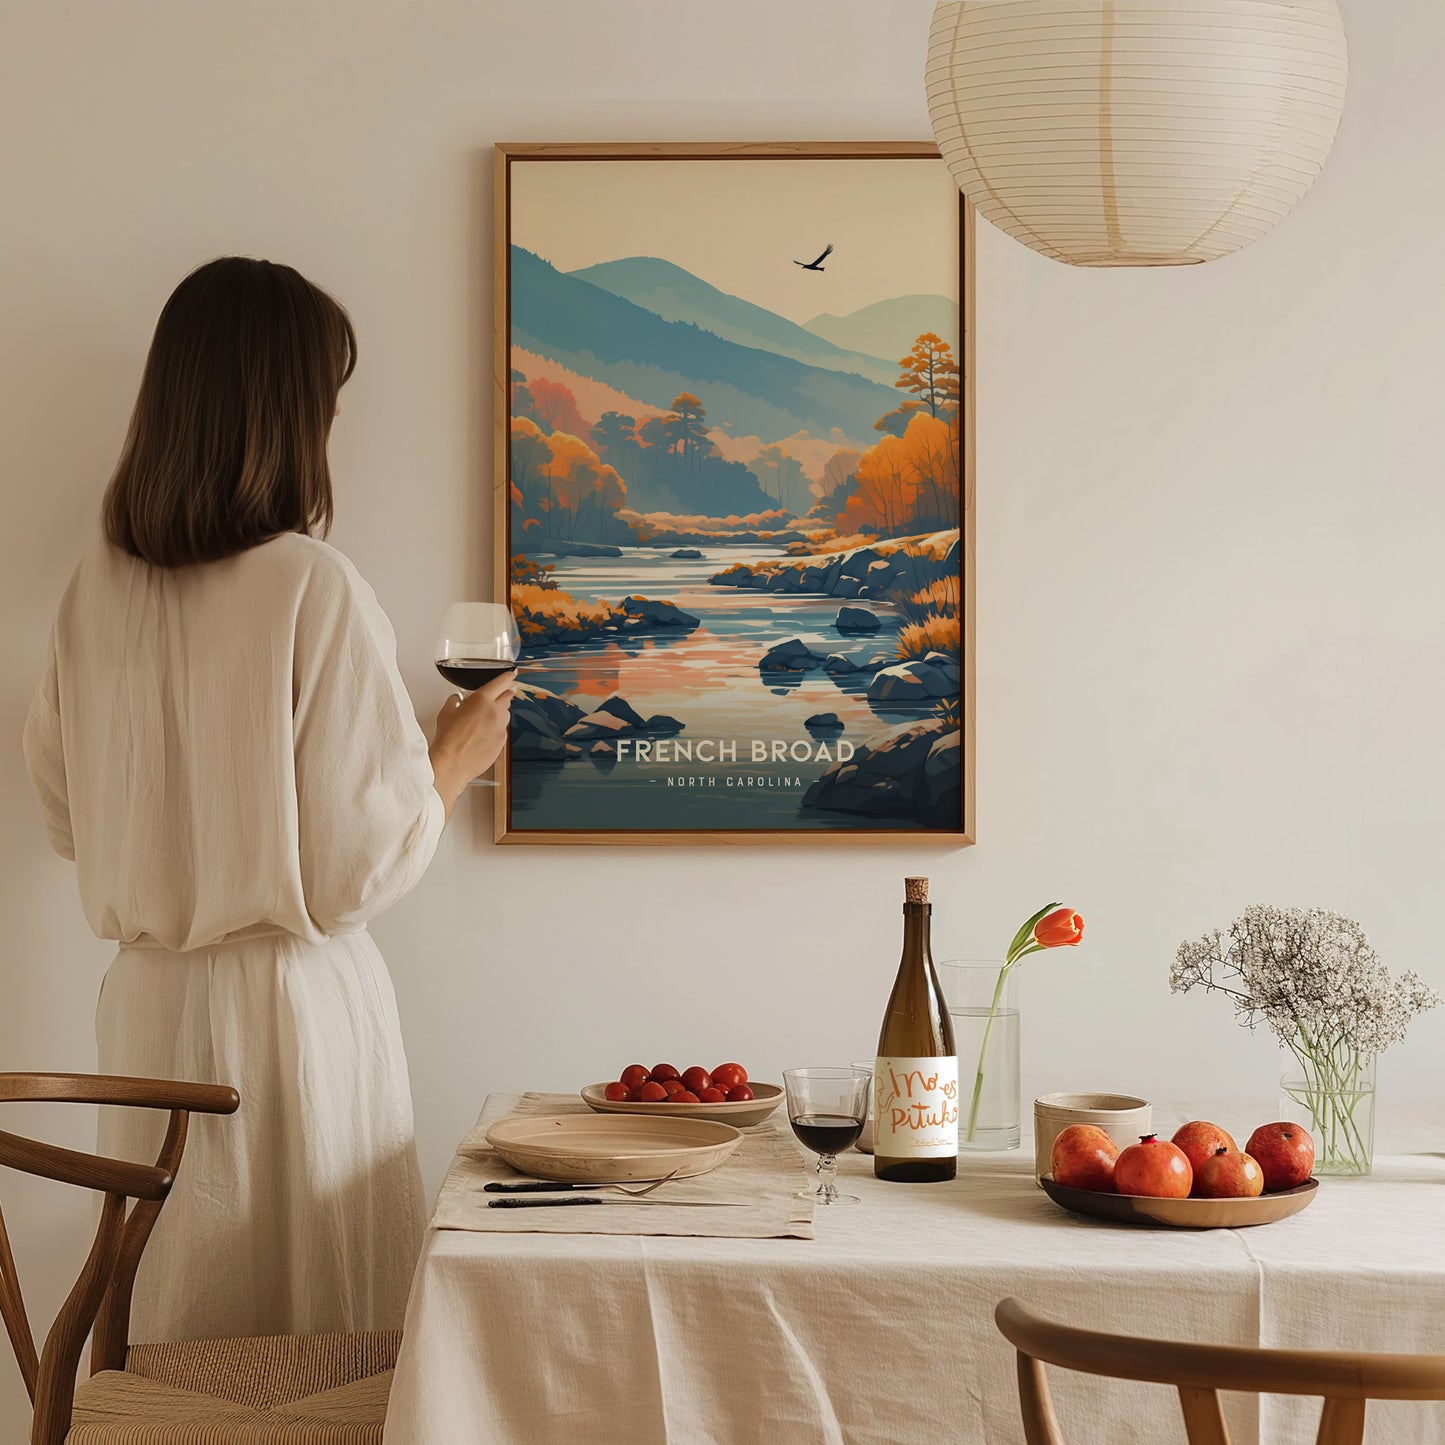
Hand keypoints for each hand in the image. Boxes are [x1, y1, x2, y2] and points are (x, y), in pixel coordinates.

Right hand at [430, 670, 516, 817]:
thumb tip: (457, 699)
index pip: (501, 682)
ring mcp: (501, 728)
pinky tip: (483, 735)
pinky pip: (502, 731)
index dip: (508, 677)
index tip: (511, 675)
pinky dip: (496, 729)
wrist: (453, 763)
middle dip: (505, 694)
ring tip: (485, 718)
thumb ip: (455, 701)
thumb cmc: (448, 738)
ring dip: (499, 713)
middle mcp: (495, 712)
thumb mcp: (446, 712)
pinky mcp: (502, 742)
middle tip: (501, 693)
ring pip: (505, 715)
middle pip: (508, 697)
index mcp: (482, 699)